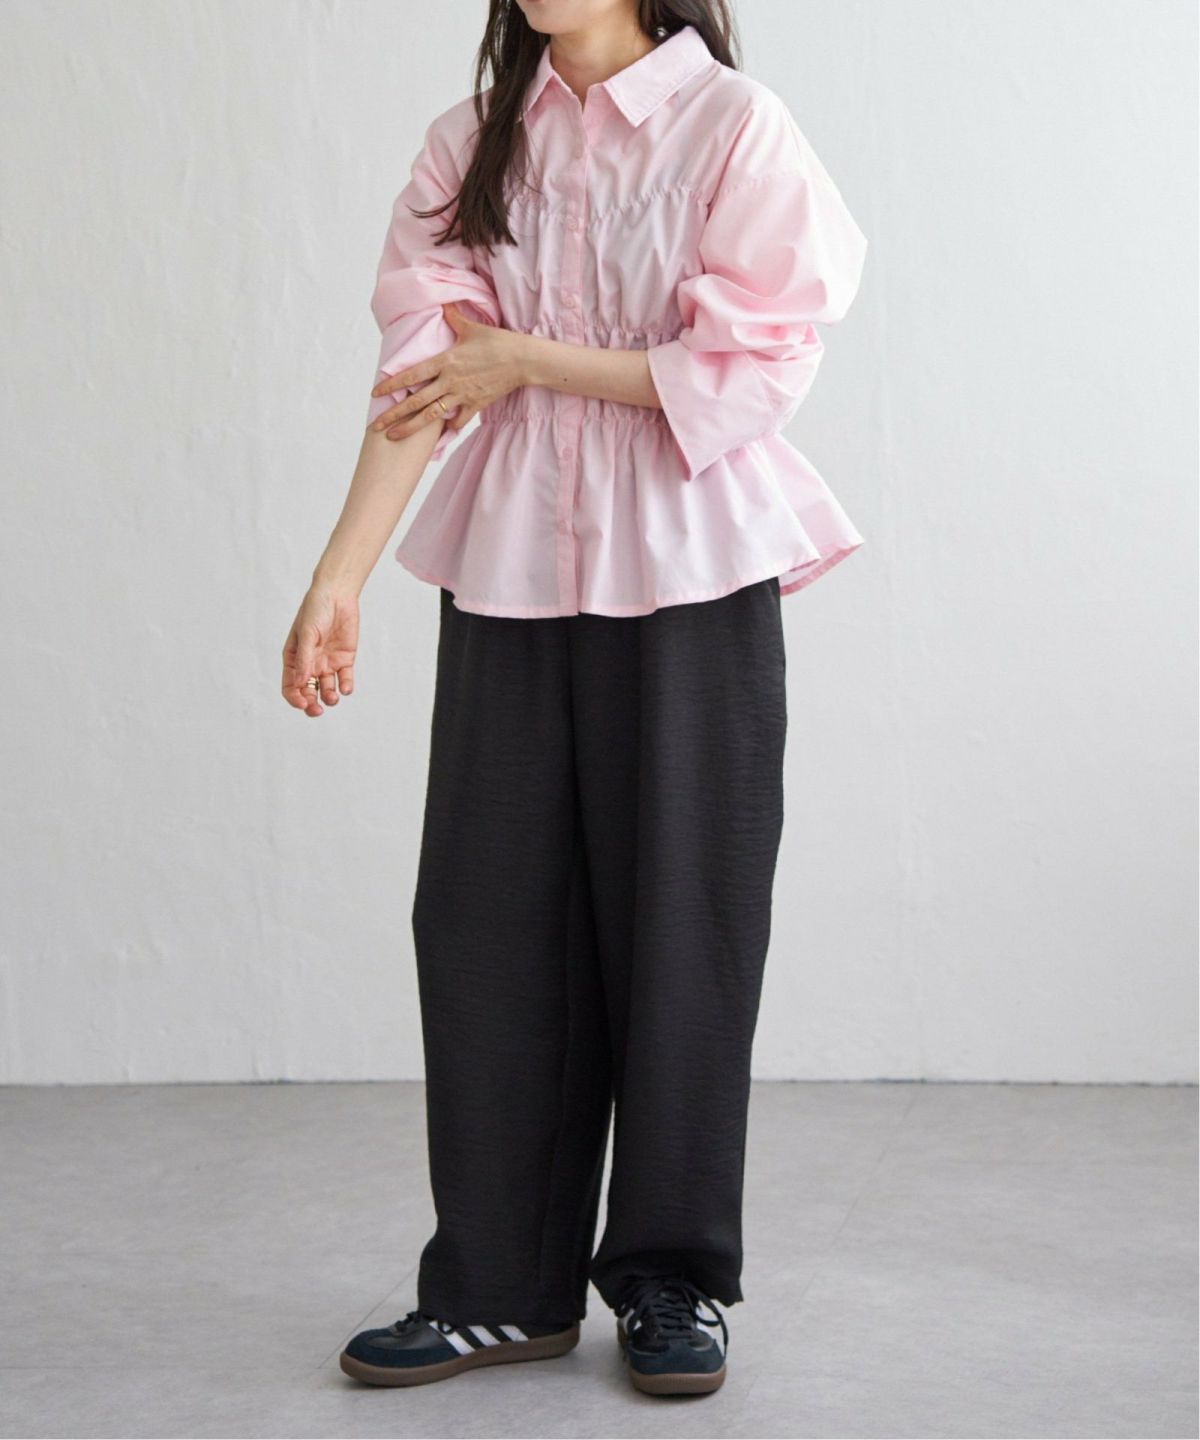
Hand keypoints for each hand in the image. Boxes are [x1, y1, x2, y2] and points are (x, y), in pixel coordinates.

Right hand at [281, 585, 359, 716]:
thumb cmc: (315, 610)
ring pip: (327, 689)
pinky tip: (346, 689)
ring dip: (329, 697)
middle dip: (311, 704)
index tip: (303, 703)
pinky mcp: (344, 660)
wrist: (337, 596)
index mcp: (294, 659)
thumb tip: (301, 684)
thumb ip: (304, 659)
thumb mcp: (307, 634)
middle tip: (318, 710)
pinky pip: (345, 679)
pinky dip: (345, 687)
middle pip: (308, 692)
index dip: (295, 698)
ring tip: (333, 697)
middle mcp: (310, 664)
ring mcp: (327, 663)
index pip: (290, 686)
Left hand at [368, 302, 526, 440]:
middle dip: (394, 414)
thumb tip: (443, 303)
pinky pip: (458, 420)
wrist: (522, 360)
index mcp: (445, 361)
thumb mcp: (472, 328)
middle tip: (376, 425)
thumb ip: (453, 318)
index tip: (375, 393)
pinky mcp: (476, 405)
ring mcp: (462, 395)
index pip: (411, 375)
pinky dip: (448, 426)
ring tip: (395, 436)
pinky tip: (440, 432)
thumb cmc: (497, 342)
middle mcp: (450, 381)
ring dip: (411, 427)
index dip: (392, 384)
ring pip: (431, 415)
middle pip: (416, 401)